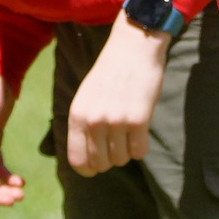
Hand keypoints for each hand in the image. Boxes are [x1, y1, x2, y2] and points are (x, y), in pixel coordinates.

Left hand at [66, 10, 168, 174]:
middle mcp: (94, 121)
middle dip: (109, 160)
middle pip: (100, 164)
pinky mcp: (139, 120)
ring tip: (128, 132)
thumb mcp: (86, 97)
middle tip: (116, 145)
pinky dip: (141, 147)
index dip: (88, 169)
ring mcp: (116, 121)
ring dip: (126, 151)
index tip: (96, 167)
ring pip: (121, 159)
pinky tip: (140, 132)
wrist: (133, 49)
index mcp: (77, 115)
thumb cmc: (109, 74)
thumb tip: (86, 161)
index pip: (77, 160)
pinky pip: (140, 152)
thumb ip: (84, 125)